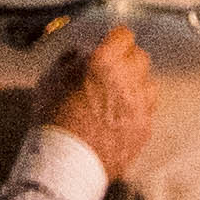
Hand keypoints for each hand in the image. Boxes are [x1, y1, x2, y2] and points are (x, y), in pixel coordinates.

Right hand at [33, 17, 164, 175]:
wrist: (64, 163)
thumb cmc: (53, 119)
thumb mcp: (50, 79)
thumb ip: (70, 60)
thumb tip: (81, 54)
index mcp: (103, 62)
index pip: (123, 36)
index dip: (115, 39)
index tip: (110, 44)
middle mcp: (127, 79)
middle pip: (140, 57)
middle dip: (127, 60)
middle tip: (112, 70)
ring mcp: (139, 106)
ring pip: (148, 83)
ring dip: (135, 85)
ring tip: (117, 96)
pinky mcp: (144, 129)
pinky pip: (146, 111)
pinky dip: (136, 111)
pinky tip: (119, 118)